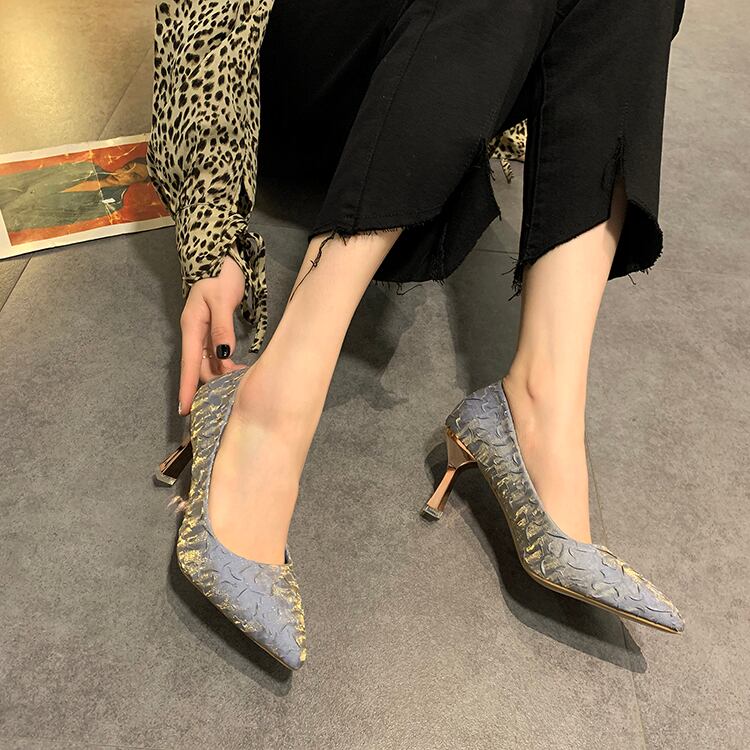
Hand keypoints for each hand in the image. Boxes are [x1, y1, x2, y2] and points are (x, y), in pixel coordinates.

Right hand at [178, 254, 246, 414]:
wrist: (223, 259)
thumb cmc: (220, 275)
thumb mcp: (221, 299)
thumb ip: (222, 328)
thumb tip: (223, 355)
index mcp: (192, 326)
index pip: (189, 364)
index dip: (188, 388)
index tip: (185, 410)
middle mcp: (194, 333)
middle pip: (200, 368)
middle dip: (213, 383)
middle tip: (234, 392)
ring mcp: (203, 333)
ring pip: (209, 363)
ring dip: (221, 375)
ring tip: (241, 381)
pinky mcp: (213, 331)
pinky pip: (216, 355)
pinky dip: (225, 365)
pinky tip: (237, 370)